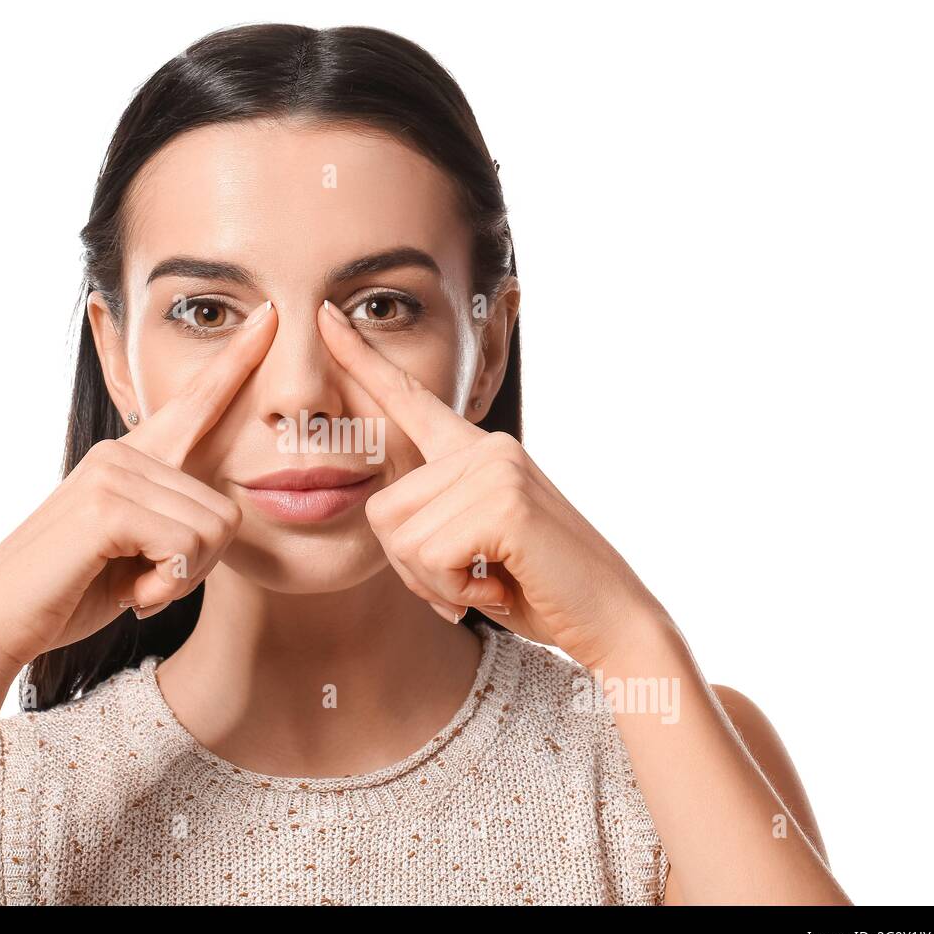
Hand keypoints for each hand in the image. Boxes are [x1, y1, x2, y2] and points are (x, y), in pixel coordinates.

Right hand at [0, 299, 276, 676]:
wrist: (0, 621)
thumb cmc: (71, 590)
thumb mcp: (136, 549)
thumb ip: (173, 521)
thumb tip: (223, 516)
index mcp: (136, 458)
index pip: (197, 403)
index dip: (238, 362)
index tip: (271, 315)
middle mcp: (126, 452)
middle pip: (227, 510)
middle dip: (198, 565)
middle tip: (146, 581)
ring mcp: (114, 471)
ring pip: (212, 530)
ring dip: (180, 578)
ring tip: (130, 583)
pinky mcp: (106, 504)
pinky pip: (185, 548)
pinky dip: (164, 586)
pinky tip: (126, 594)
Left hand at [316, 298, 671, 668]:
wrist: (611, 619)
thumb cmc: (538, 588)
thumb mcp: (473, 546)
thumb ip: (431, 520)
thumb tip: (382, 516)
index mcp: (474, 453)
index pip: (407, 399)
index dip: (360, 359)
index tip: (322, 314)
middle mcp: (484, 448)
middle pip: (382, 509)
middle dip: (412, 566)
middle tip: (470, 579)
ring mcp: (496, 468)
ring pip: (402, 539)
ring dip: (436, 582)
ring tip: (490, 579)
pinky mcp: (504, 500)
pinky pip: (430, 558)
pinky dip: (455, 590)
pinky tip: (499, 585)